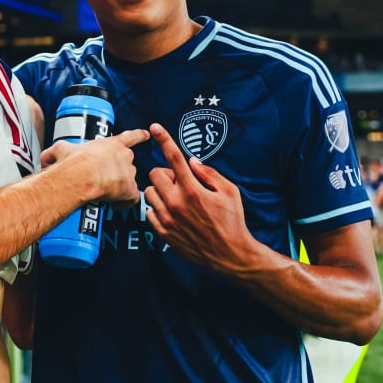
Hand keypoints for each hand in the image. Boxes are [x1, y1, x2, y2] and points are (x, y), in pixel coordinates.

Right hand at [41, 129, 147, 207]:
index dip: (139, 136)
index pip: (130, 137)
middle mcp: (124, 156)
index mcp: (111, 143)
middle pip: (128, 162)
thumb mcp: (61, 150)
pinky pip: (131, 199)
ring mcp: (128, 172)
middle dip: (118, 170)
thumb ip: (56, 152)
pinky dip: (124, 203)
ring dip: (120, 186)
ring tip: (106, 193)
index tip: (147, 134)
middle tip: (105, 178)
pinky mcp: (129, 189)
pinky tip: (115, 206)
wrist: (80, 175)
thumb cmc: (73, 161)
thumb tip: (46, 158)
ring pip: (129, 180)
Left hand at [143, 123, 253, 271]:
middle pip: (154, 174)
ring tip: (176, 199)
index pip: (174, 158)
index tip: (155, 127)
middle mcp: (177, 203)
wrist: (230, 255)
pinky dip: (157, 209)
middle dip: (165, 174)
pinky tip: (172, 214)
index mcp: (193, 190)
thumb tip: (192, 161)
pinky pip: (148, 213)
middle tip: (180, 183)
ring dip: (159, 191)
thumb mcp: (229, 192)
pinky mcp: (164, 233)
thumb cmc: (233, 221)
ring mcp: (168, 219)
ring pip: (148, 193)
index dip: (164, 139)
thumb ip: (209, 173)